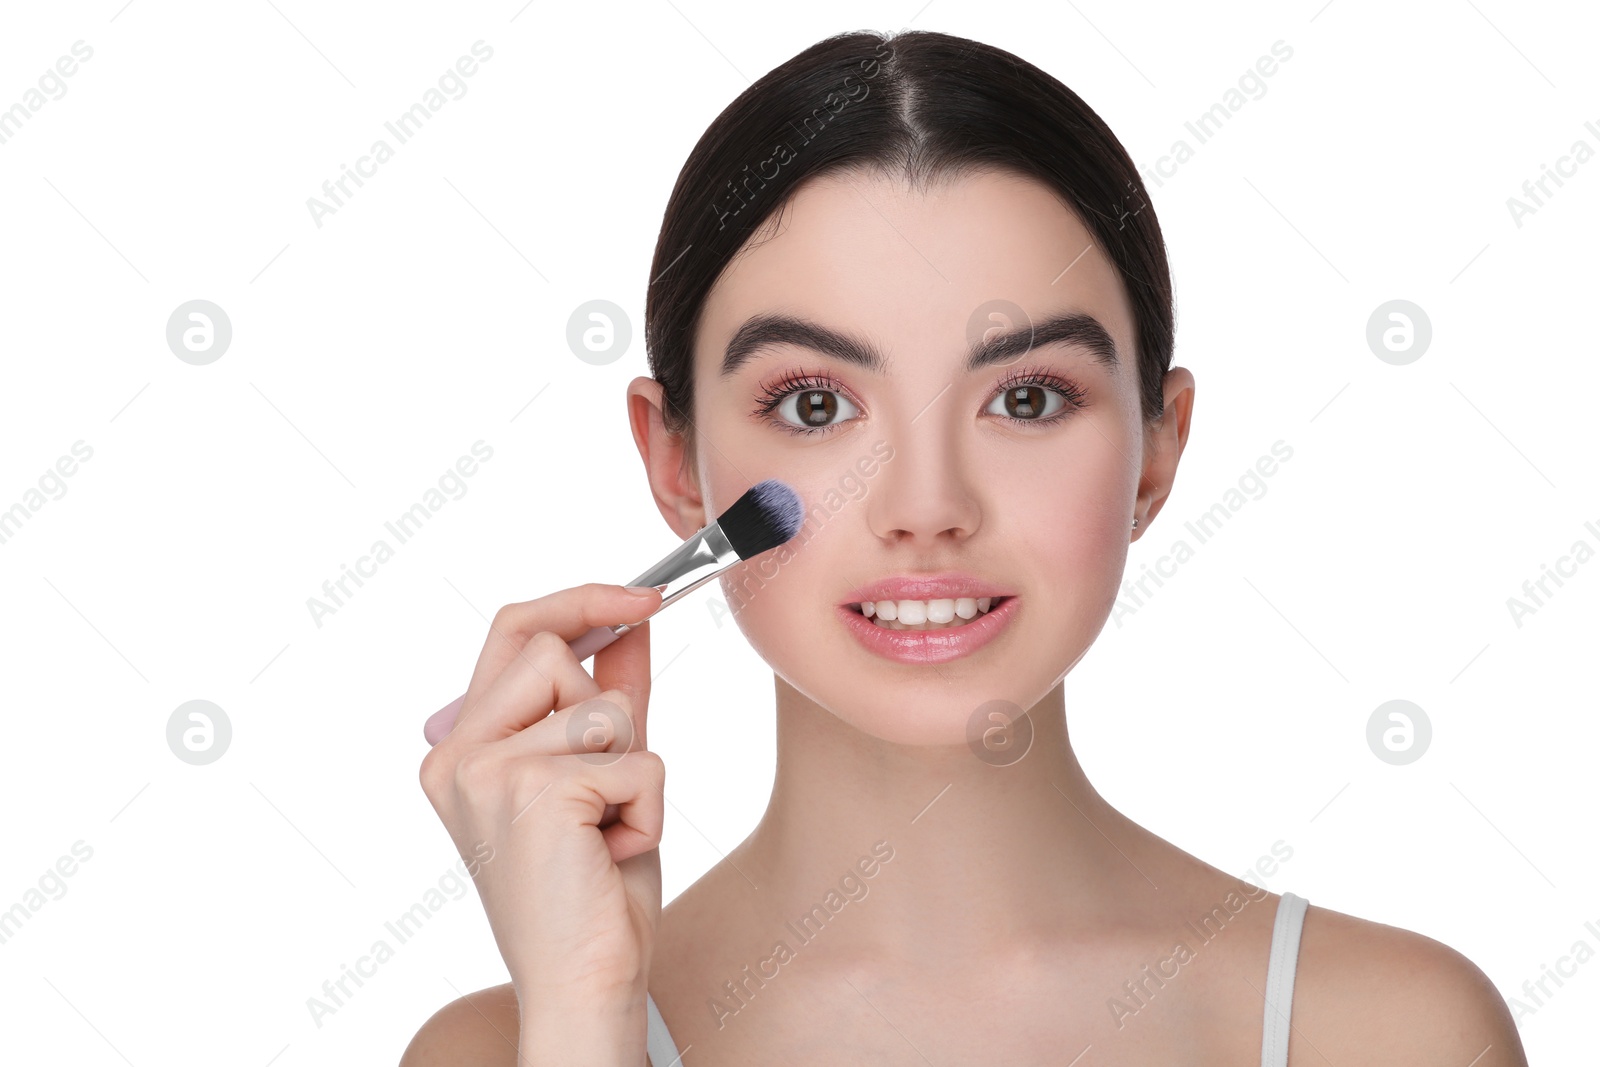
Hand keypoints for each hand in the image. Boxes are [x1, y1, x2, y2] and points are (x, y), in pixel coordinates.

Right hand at [419, 583, 665, 1010]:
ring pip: (604, 706)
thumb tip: (632, 621)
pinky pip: (639, 757)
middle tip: (601, 793)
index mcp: (460, 746)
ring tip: (604, 831)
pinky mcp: (534, 790)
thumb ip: (609, 694)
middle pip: (556, 654)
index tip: (646, 598)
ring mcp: (487, 771)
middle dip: (607, 715)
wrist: (585, 983)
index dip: (582, 601)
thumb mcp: (603, 774)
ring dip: (632, 769)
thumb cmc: (591, 889)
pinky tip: (613, 855)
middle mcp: (457, 754)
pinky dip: (648, 808)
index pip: (515, 631)